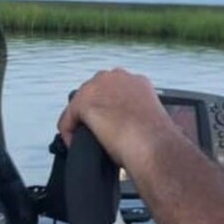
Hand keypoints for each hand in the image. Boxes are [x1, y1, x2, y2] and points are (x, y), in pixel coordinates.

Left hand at [58, 68, 174, 169]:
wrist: (152, 145)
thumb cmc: (156, 139)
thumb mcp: (151, 117)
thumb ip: (138, 111)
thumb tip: (129, 122)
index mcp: (138, 81)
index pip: (113, 88)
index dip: (109, 106)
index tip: (110, 121)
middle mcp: (119, 78)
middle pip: (94, 91)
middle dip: (93, 109)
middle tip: (96, 130)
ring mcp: (100, 87)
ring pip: (78, 103)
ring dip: (80, 119)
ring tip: (86, 137)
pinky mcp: (84, 102)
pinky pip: (67, 119)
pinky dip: (69, 133)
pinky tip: (76, 144)